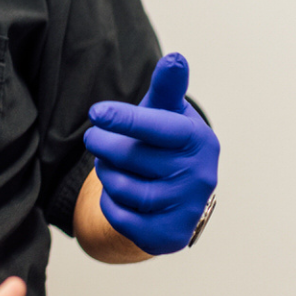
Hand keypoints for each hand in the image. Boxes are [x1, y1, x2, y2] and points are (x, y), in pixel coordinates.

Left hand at [84, 52, 218, 255]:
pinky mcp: (168, 236)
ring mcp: (186, 209)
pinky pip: (119, 217)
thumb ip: (167, 87)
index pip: (158, 127)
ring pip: (122, 187)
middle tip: (96, 139)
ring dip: (105, 173)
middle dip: (103, 144)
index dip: (125, 119)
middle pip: (130, 157)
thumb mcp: (167, 112)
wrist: (179, 193)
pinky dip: (109, 203)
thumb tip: (175, 59)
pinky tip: (118, 193)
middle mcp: (199, 176)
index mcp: (198, 140)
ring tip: (109, 165)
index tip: (96, 112)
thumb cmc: (166, 142)